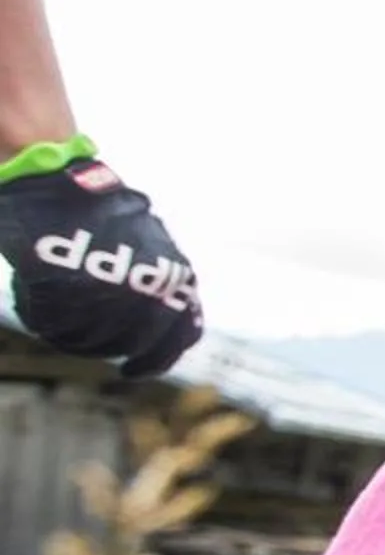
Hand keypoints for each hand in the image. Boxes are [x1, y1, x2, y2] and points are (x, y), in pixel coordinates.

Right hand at [0, 154, 201, 378]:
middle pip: (132, 343)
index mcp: (174, 275)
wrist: (57, 183)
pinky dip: (42, 320)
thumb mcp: (153, 244)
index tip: (131, 371)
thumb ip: (164, 285)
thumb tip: (179, 333)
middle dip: (108, 346)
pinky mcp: (62, 287)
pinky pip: (52, 325)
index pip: (180, 336)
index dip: (155, 361)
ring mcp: (106, 289)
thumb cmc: (104, 214)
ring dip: (72, 335)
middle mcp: (147, 286)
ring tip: (58, 315)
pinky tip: (35, 302)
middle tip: (88, 339)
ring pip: (91, 340)